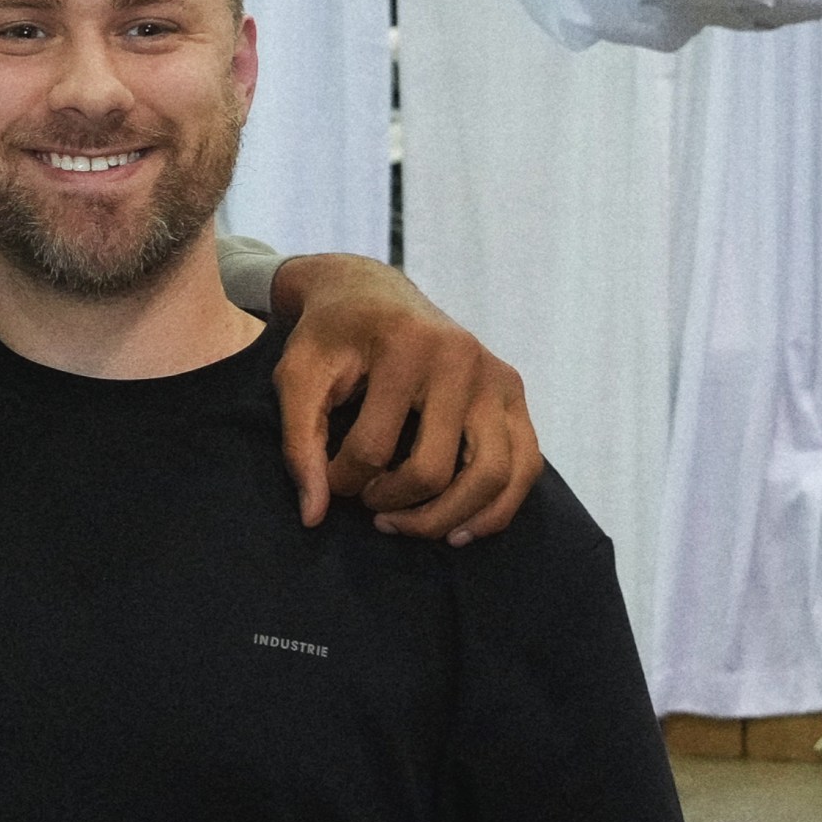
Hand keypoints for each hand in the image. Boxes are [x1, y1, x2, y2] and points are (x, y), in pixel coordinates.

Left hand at [269, 253, 540, 543]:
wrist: (371, 291)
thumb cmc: (329, 336)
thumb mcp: (297, 377)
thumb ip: (299, 443)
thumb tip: (314, 515)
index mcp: (406, 348)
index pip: (373, 447)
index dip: (342, 479)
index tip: (329, 478)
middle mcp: (463, 359)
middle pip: (435, 469)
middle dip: (394, 504)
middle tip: (368, 506)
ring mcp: (497, 376)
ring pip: (492, 476)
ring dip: (447, 518)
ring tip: (406, 526)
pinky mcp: (514, 393)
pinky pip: (524, 466)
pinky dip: (496, 509)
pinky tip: (459, 529)